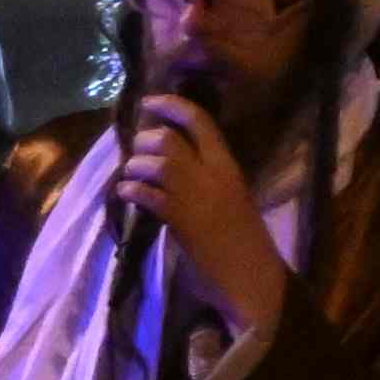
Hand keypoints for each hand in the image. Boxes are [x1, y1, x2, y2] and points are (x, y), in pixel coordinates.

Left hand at [112, 99, 282, 326]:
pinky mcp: (181, 220)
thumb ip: (208, 178)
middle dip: (145, 140)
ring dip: (135, 165)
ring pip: (157, 162)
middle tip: (138, 152)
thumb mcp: (232, 198)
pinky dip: (131, 190)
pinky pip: (148, 194)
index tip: (150, 102)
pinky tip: (125, 193)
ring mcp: (196, 196)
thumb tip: (173, 164)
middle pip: (169, 139)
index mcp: (229, 166)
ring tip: (130, 175)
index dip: (171, 105)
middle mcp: (212, 174)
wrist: (254, 277)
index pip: (200, 120)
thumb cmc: (245, 242)